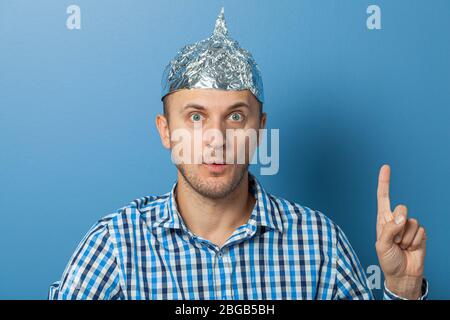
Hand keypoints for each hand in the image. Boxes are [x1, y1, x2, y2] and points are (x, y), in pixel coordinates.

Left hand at [375, 164, 426, 299]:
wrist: (403, 274)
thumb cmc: (388, 260)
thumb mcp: (381, 245)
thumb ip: (389, 229)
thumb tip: (402, 217)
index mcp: (382, 220)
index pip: (383, 197)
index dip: (384, 182)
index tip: (386, 167)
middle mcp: (395, 220)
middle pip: (401, 208)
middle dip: (399, 224)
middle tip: (395, 241)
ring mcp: (408, 226)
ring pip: (411, 221)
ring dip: (406, 237)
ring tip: (402, 247)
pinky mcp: (419, 233)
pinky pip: (420, 231)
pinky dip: (415, 242)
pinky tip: (411, 248)